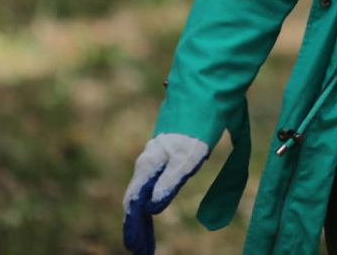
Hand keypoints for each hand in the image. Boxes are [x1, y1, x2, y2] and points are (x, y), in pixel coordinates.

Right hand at [122, 133, 210, 254]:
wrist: (203, 97)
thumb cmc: (197, 127)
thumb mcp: (188, 157)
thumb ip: (171, 181)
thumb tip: (153, 208)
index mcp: (148, 165)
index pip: (133, 203)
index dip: (134, 227)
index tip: (137, 247)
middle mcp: (145, 165)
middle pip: (134, 203)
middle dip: (136, 229)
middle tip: (140, 252)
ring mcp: (152, 163)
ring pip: (140, 197)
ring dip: (141, 222)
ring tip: (144, 245)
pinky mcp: (161, 161)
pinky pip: (148, 190)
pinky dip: (147, 208)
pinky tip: (150, 218)